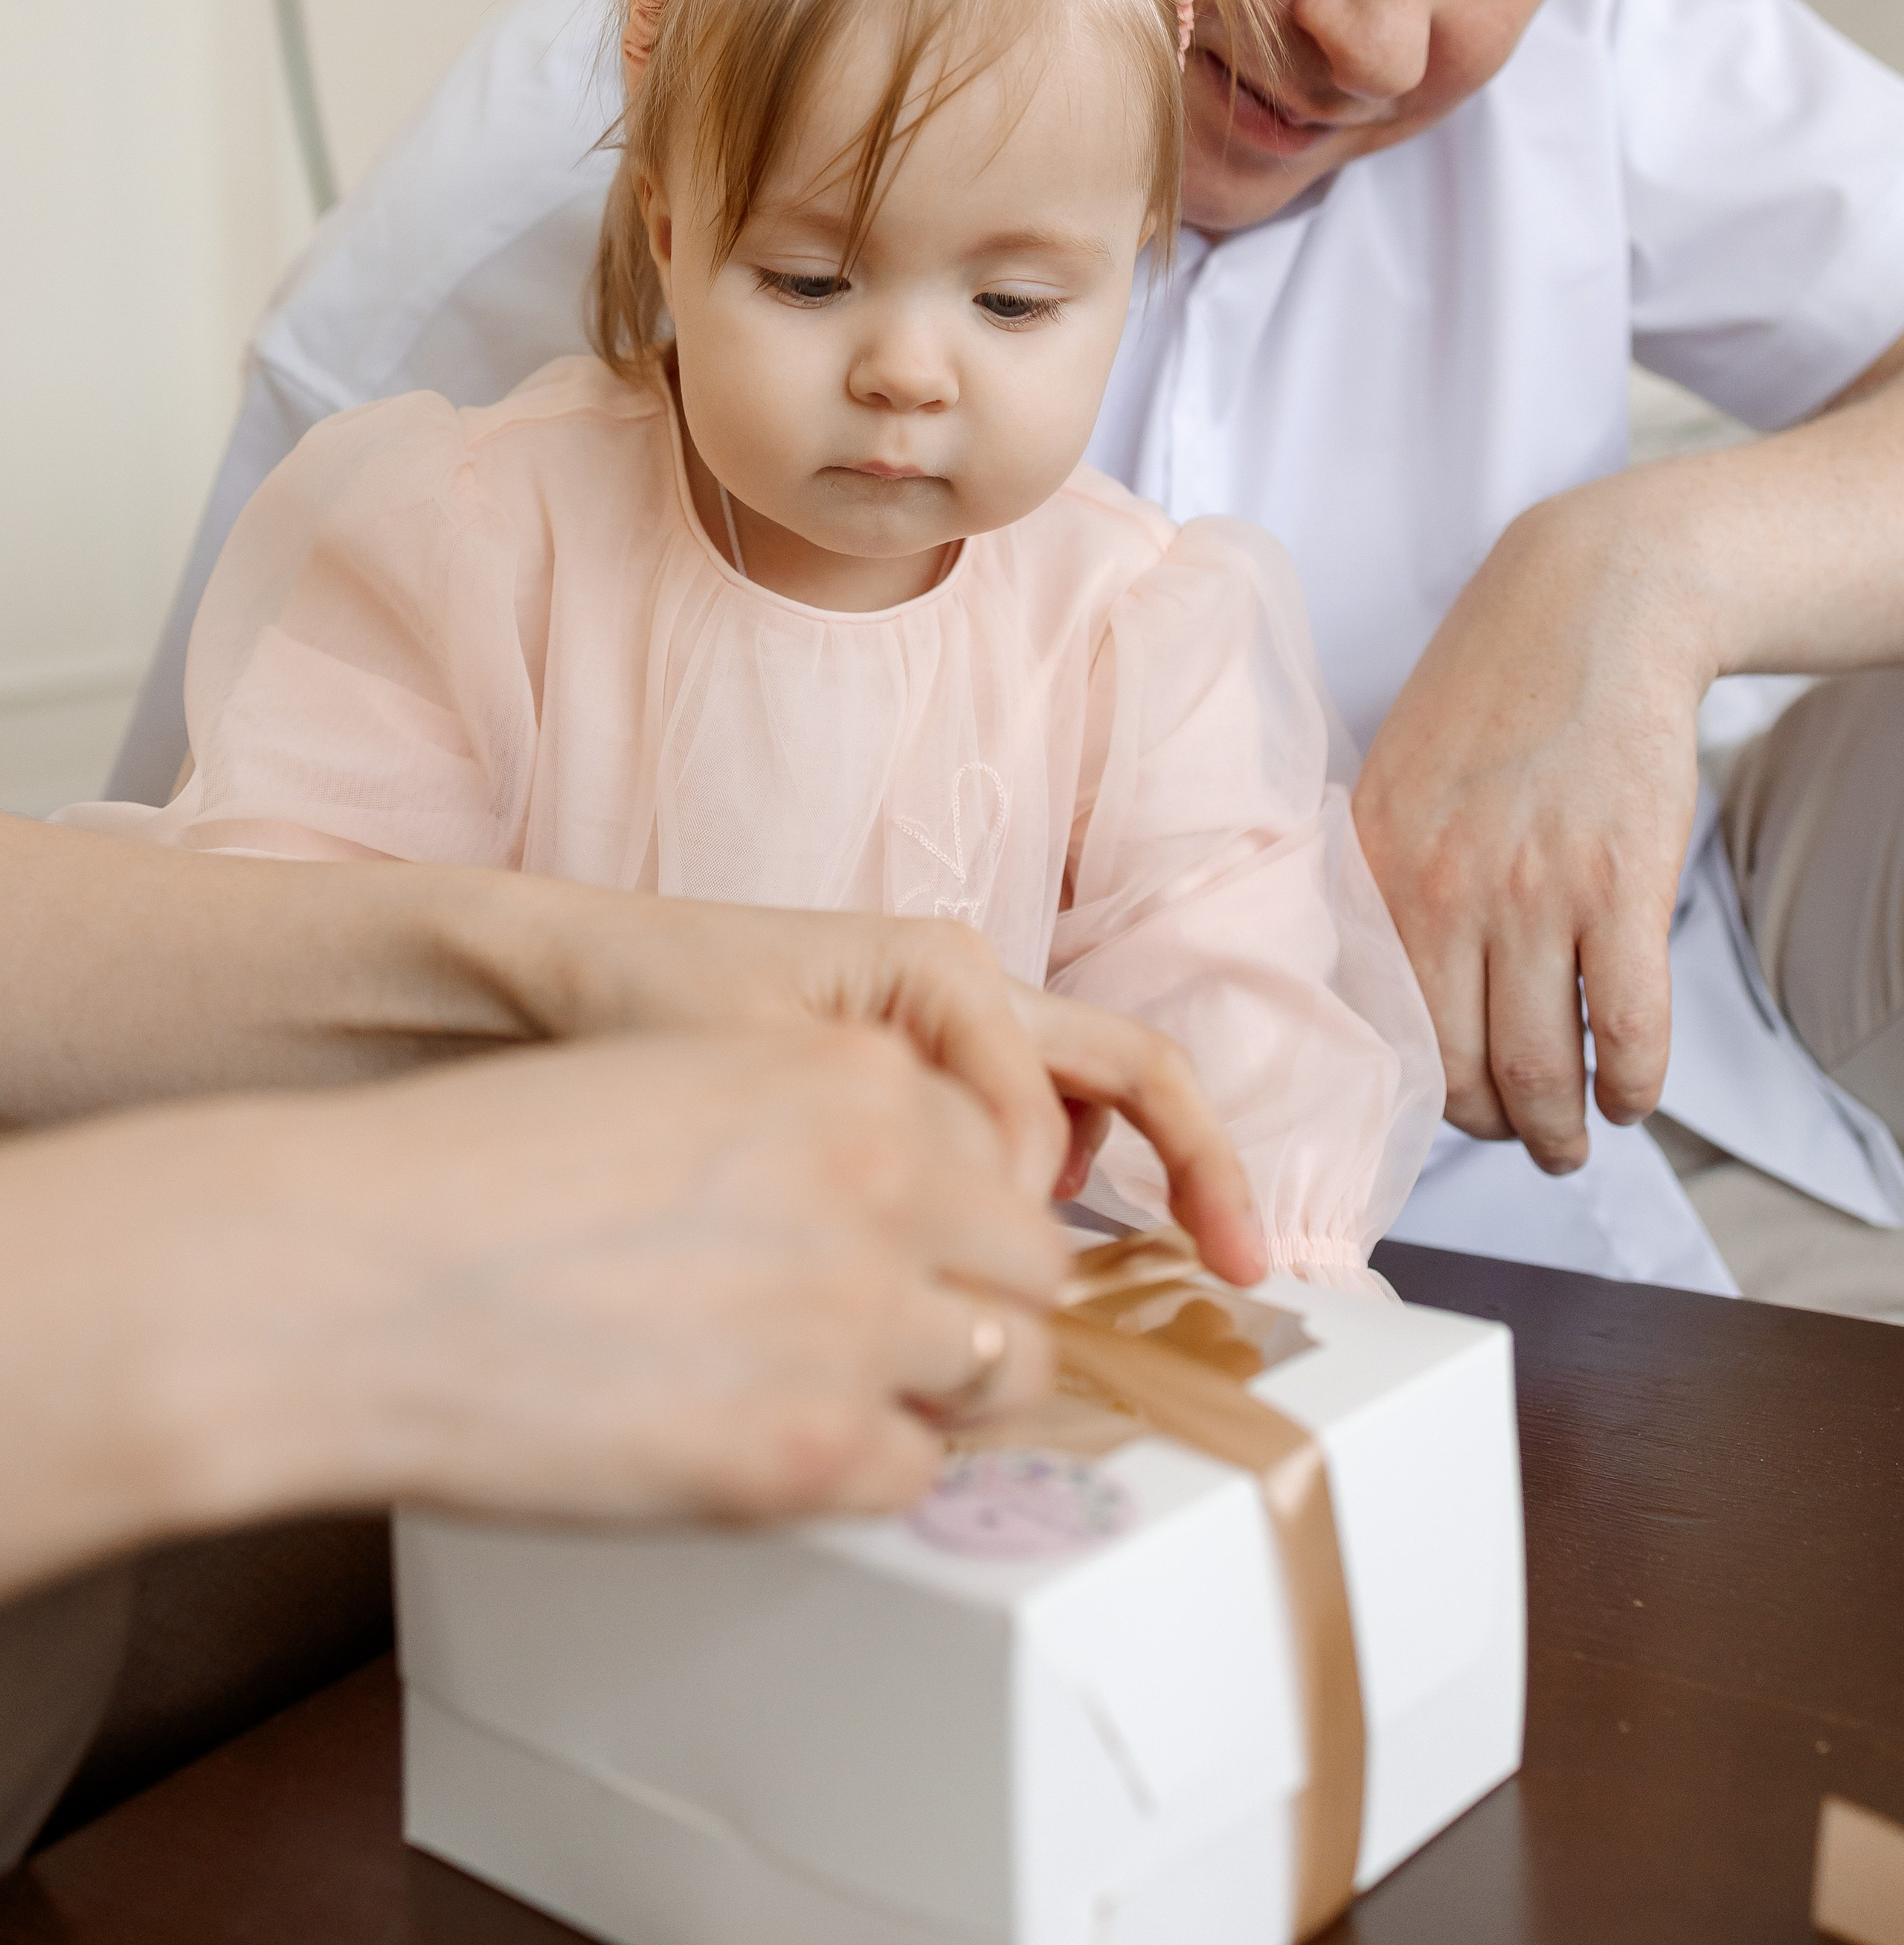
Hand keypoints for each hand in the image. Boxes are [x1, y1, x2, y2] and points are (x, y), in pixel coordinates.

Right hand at [0, 1026, 1064, 1593]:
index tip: (925, 1244)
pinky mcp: (809, 1452)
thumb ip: (805, 1128)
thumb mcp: (681, 1082)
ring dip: (940, 1391)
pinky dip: (865, 1470)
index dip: (961, 1208)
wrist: (356, 1271)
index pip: (1002, 1148)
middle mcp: (883, 1185)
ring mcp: (856, 1321)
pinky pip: (915, 1473)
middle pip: (1034, 1266)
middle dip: (979, 1302)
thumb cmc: (482, 1174)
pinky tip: (775, 1442)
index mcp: (851, 1076)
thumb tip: (887, 1202)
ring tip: (845, 1394)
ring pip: (1004, 1373)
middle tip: (903, 1335)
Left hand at [486, 890, 1265, 1282]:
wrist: (555, 979)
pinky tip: (1014, 1260)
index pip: (1038, 1110)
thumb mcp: (763, 1070)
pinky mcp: (923, 1070)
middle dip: (1200, 1166)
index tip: (962, 1279)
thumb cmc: (643, 1005)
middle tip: (1247, 1270)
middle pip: (1129, 1070)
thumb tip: (1003, 1206)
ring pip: (1088, 1105)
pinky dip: (1054, 1191)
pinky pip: (1030, 1128)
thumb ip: (893, 1134)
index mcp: (939, 968)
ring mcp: (953, 1027)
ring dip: (1134, 1183)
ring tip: (1164, 1279)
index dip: (1014, 1206)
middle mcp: (966, 986)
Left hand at [1353, 488, 1702, 1171]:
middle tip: (1520, 1139)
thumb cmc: (1494, 692)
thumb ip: (1383, 877)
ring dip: (1561, 1129)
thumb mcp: (1398, 777)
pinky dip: (1632, 1086)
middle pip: (1460, 1068)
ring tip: (1574, 1140)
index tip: (1444, 1109)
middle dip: (1492, 1129)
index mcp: (1376, 863)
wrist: (1593, 603)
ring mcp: (1533, 889)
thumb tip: (1380, 991)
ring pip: (1540, 1066)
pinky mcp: (1620, 883)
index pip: (1382, 1026)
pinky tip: (1631, 1095)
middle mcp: (1442, 887)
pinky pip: (1628, 1027)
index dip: (1417, 1091)